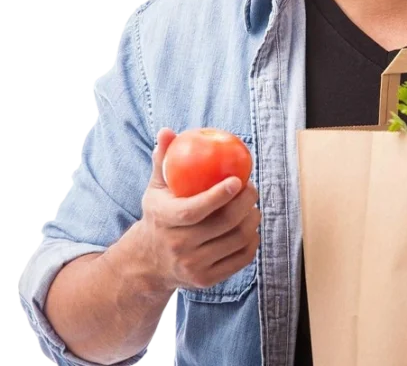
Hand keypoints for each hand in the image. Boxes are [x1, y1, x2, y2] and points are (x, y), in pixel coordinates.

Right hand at [135, 128, 261, 291]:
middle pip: (224, 224)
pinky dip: (252, 240)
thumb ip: (163, 161)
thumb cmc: (160, 215)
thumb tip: (168, 131)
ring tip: (251, 205)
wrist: (149, 262)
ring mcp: (193, 267)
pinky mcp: (207, 281)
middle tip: (251, 187)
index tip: (237, 179)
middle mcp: (178, 248)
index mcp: (164, 222)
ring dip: (252, 219)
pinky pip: (242, 258)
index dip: (218, 196)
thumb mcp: (155, 189)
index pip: (194, 210)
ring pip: (237, 240)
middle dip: (245, 202)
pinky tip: (250, 227)